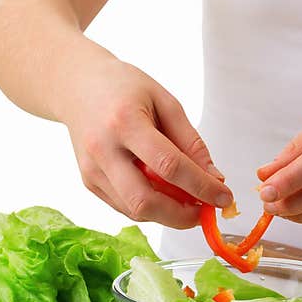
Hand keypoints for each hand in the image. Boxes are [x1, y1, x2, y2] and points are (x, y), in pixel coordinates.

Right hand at [61, 58, 232, 227]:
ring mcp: (92, 170)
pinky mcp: (89, 182)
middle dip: (182, 216)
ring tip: (189, 201)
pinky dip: (152, 208)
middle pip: (145, 200)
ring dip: (169, 215)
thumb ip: (191, 142)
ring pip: (135, 210)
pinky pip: (126, 207)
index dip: (201, 187)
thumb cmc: (124, 88)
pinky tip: (166, 194)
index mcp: (125, 122)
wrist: (77, 86)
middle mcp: (103, 150)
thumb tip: (215, 179)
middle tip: (205, 211)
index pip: (169, 166)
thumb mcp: (166, 102)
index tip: (224, 197)